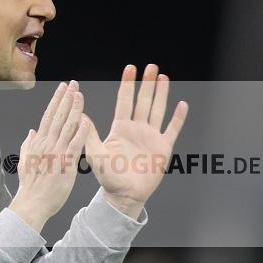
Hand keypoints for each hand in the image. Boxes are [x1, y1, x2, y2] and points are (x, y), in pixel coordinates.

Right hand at [10, 80, 88, 231]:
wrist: (33, 203)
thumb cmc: (31, 186)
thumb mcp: (25, 162)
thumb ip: (28, 145)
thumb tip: (32, 131)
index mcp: (38, 142)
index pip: (48, 116)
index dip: (56, 100)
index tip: (62, 89)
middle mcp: (47, 144)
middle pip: (58, 116)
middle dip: (66, 98)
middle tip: (73, 84)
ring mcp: (57, 152)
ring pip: (67, 125)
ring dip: (74, 109)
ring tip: (80, 94)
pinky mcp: (66, 163)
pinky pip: (75, 144)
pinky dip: (81, 131)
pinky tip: (87, 119)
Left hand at [85, 64, 188, 217]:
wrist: (125, 196)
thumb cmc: (108, 178)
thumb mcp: (96, 155)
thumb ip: (90, 135)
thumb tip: (80, 115)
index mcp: (120, 128)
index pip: (124, 101)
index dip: (127, 85)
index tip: (130, 69)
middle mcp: (137, 129)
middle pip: (143, 101)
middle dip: (147, 83)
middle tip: (151, 66)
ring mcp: (151, 136)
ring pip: (158, 110)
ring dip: (161, 94)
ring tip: (163, 77)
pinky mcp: (163, 147)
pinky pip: (172, 129)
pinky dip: (178, 117)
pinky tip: (182, 104)